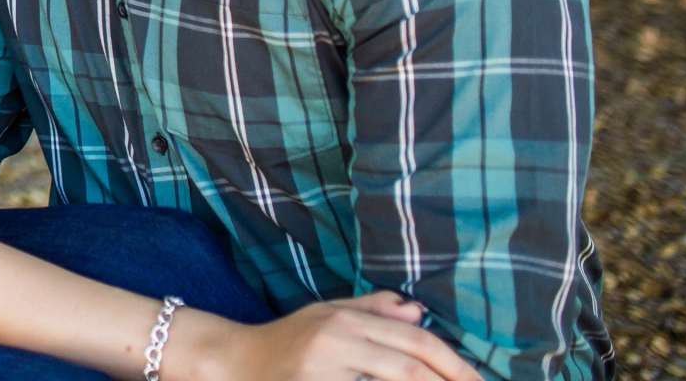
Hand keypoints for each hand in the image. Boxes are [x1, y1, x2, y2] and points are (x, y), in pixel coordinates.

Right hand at [184, 292, 484, 380]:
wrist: (233, 361)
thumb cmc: (285, 341)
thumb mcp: (326, 315)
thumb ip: (372, 311)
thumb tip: (418, 311)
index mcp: (345, 319)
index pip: (414, 339)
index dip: (452, 363)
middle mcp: (337, 337)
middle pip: (409, 363)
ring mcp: (324, 367)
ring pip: (393, 379)